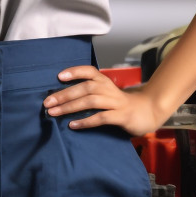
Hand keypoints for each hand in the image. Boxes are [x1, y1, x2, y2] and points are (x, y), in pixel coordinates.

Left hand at [42, 65, 167, 136]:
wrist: (148, 112)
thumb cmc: (120, 104)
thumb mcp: (106, 94)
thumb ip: (89, 93)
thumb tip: (62, 98)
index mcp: (105, 82)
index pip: (89, 71)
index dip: (75, 71)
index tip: (59, 76)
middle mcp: (110, 89)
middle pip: (85, 88)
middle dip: (64, 94)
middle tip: (47, 103)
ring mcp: (116, 103)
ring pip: (91, 101)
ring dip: (71, 107)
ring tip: (55, 113)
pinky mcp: (122, 116)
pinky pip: (102, 118)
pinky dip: (86, 121)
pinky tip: (73, 125)